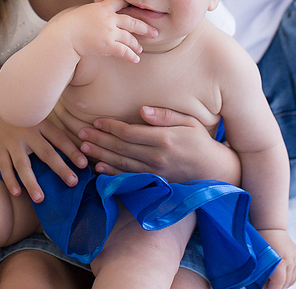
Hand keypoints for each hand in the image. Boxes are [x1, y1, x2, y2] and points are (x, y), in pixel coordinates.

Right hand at [0, 95, 86, 202]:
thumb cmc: (24, 119)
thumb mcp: (39, 118)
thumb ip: (53, 132)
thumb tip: (79, 147)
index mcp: (41, 124)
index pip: (59, 138)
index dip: (72, 151)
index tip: (84, 164)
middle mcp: (28, 133)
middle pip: (46, 152)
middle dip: (60, 168)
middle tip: (73, 182)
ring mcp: (12, 142)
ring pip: (22, 164)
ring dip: (31, 182)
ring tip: (40, 199)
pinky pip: (4, 167)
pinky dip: (9, 180)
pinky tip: (16, 193)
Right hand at [56, 0, 153, 63]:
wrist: (64, 35)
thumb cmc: (69, 23)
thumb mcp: (82, 11)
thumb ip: (94, 11)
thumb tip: (96, 13)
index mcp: (102, 7)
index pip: (119, 2)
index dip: (128, 4)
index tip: (136, 9)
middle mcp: (109, 18)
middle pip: (132, 21)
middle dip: (145, 27)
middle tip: (154, 32)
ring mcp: (109, 32)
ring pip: (129, 37)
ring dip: (136, 44)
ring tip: (140, 48)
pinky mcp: (107, 45)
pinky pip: (124, 51)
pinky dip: (131, 56)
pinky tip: (135, 59)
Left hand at [74, 105, 240, 183]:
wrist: (215, 171)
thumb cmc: (200, 141)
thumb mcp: (189, 122)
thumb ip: (165, 115)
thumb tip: (143, 111)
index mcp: (163, 139)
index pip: (129, 132)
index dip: (110, 127)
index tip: (96, 121)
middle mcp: (157, 157)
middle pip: (121, 148)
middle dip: (99, 140)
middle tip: (80, 134)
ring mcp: (155, 173)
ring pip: (121, 163)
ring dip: (100, 156)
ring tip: (83, 149)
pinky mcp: (155, 183)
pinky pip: (129, 178)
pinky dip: (111, 173)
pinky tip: (98, 169)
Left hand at [258, 229, 295, 288]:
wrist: (272, 226)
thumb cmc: (262, 239)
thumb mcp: (259, 256)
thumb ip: (262, 272)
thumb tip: (262, 285)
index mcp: (281, 260)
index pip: (279, 282)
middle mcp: (291, 260)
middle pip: (285, 282)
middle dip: (276, 287)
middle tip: (266, 286)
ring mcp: (295, 259)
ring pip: (291, 279)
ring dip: (283, 284)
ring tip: (273, 283)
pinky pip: (295, 273)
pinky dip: (288, 278)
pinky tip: (281, 279)